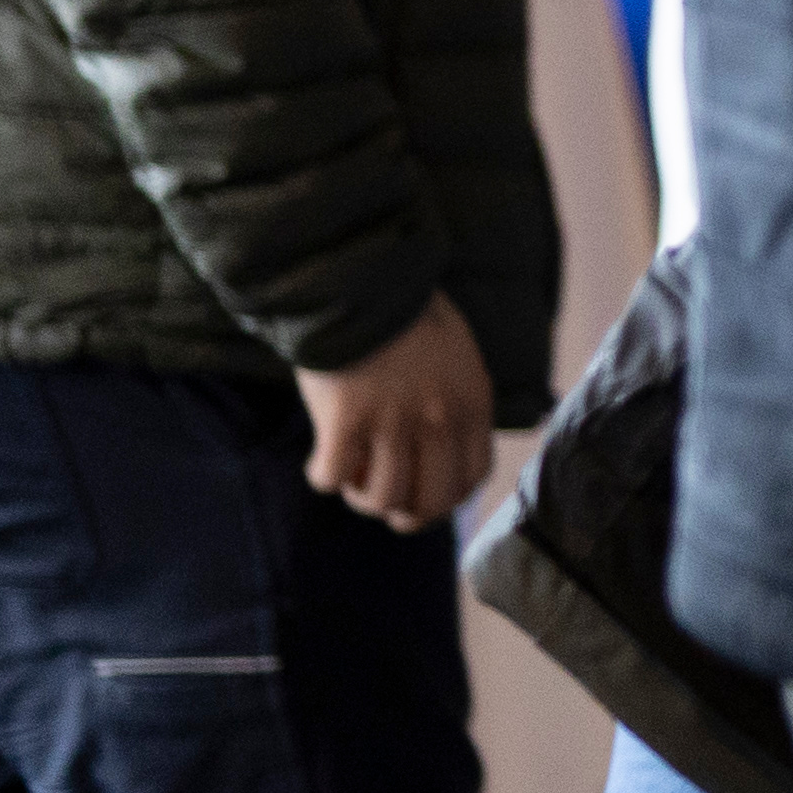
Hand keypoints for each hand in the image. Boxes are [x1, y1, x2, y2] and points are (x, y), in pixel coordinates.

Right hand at [296, 293, 493, 530]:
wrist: (365, 281)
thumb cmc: (406, 315)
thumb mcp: (457, 357)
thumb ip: (456, 402)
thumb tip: (446, 446)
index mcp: (472, 404)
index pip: (469, 480)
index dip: (441, 500)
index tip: (418, 496)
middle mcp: (438, 420)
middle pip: (426, 504)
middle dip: (400, 511)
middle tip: (376, 491)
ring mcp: (393, 422)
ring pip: (379, 499)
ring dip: (359, 494)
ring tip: (349, 470)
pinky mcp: (346, 420)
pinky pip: (330, 478)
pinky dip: (323, 475)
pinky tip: (320, 456)